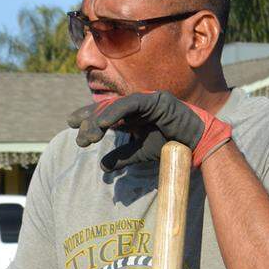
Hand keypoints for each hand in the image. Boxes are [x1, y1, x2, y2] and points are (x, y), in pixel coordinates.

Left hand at [67, 91, 232, 172]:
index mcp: (131, 115)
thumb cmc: (170, 144)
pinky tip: (104, 122)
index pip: (105, 114)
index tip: (73, 127)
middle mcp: (136, 105)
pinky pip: (131, 104)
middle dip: (91, 121)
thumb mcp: (139, 153)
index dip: (89, 119)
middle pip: (107, 109)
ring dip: (101, 118)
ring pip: (117, 106)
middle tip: (78, 136)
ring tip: (89, 133)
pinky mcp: (155, 100)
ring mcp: (145, 100)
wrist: (195, 143)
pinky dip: (116, 112)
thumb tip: (102, 168)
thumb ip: (121, 157)